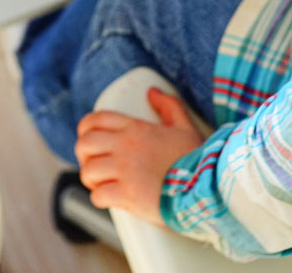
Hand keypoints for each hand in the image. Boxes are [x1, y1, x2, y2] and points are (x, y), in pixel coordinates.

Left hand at [75, 87, 204, 227]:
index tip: (88, 140)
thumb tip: (152, 92)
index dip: (85, 129)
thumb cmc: (198, 160)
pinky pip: (98, 195)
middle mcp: (125, 146)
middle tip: (94, 164)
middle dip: (84, 155)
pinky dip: (100, 199)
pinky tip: (110, 200)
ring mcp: (124, 170)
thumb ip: (169, 106)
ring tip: (101, 184)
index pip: (95, 120)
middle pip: (84, 144)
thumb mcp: (185, 127)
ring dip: (91, 180)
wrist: (207, 188)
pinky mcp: (126, 194)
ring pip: (87, 171)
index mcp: (135, 128)